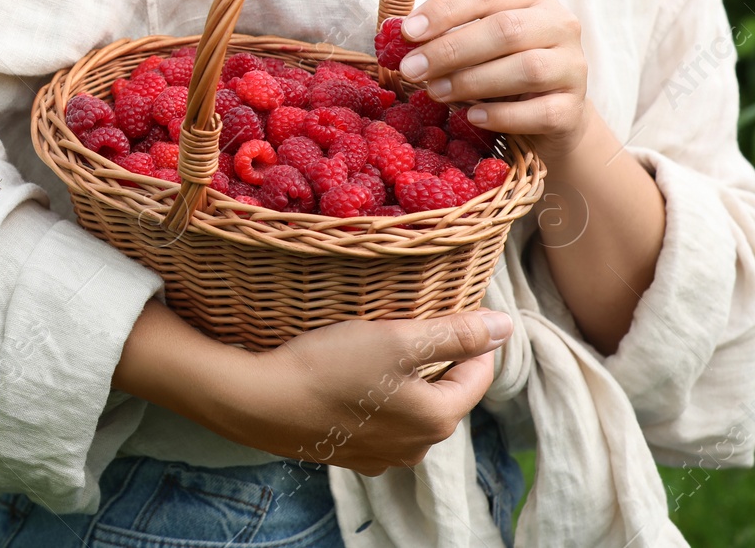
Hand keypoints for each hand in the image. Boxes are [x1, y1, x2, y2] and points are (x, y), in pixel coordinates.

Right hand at [112, 301, 509, 476]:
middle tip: (401, 325)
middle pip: (443, 391)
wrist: (259, 402)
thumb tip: (507, 326)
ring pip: (410, 407)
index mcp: (438, 418)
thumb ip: (455, 333)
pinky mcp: (348, 455)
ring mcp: (381, 456)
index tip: (443, 309)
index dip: (467, 336)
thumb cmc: (328, 366)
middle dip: (432, 358)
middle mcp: (417, 447)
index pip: (478, 373)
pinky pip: (378, 421)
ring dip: (401, 379)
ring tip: (371, 350)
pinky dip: (373, 399)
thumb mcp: (396, 339)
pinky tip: (346, 379)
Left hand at [396, 0, 590, 158]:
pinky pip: (540, 111)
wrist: (551, 113)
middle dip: (451, 50)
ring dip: (471, 81)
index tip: (407, 32)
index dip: (444, 10)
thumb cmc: (500, 66)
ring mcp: (573, 66)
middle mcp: (559, 23)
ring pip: (527, 68)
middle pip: (505, 30)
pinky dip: (502, 116)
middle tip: (411, 68)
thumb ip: (444, 32)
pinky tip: (473, 116)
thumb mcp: (475, 40)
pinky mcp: (574, 108)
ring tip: (434, 91)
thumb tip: (397, 34)